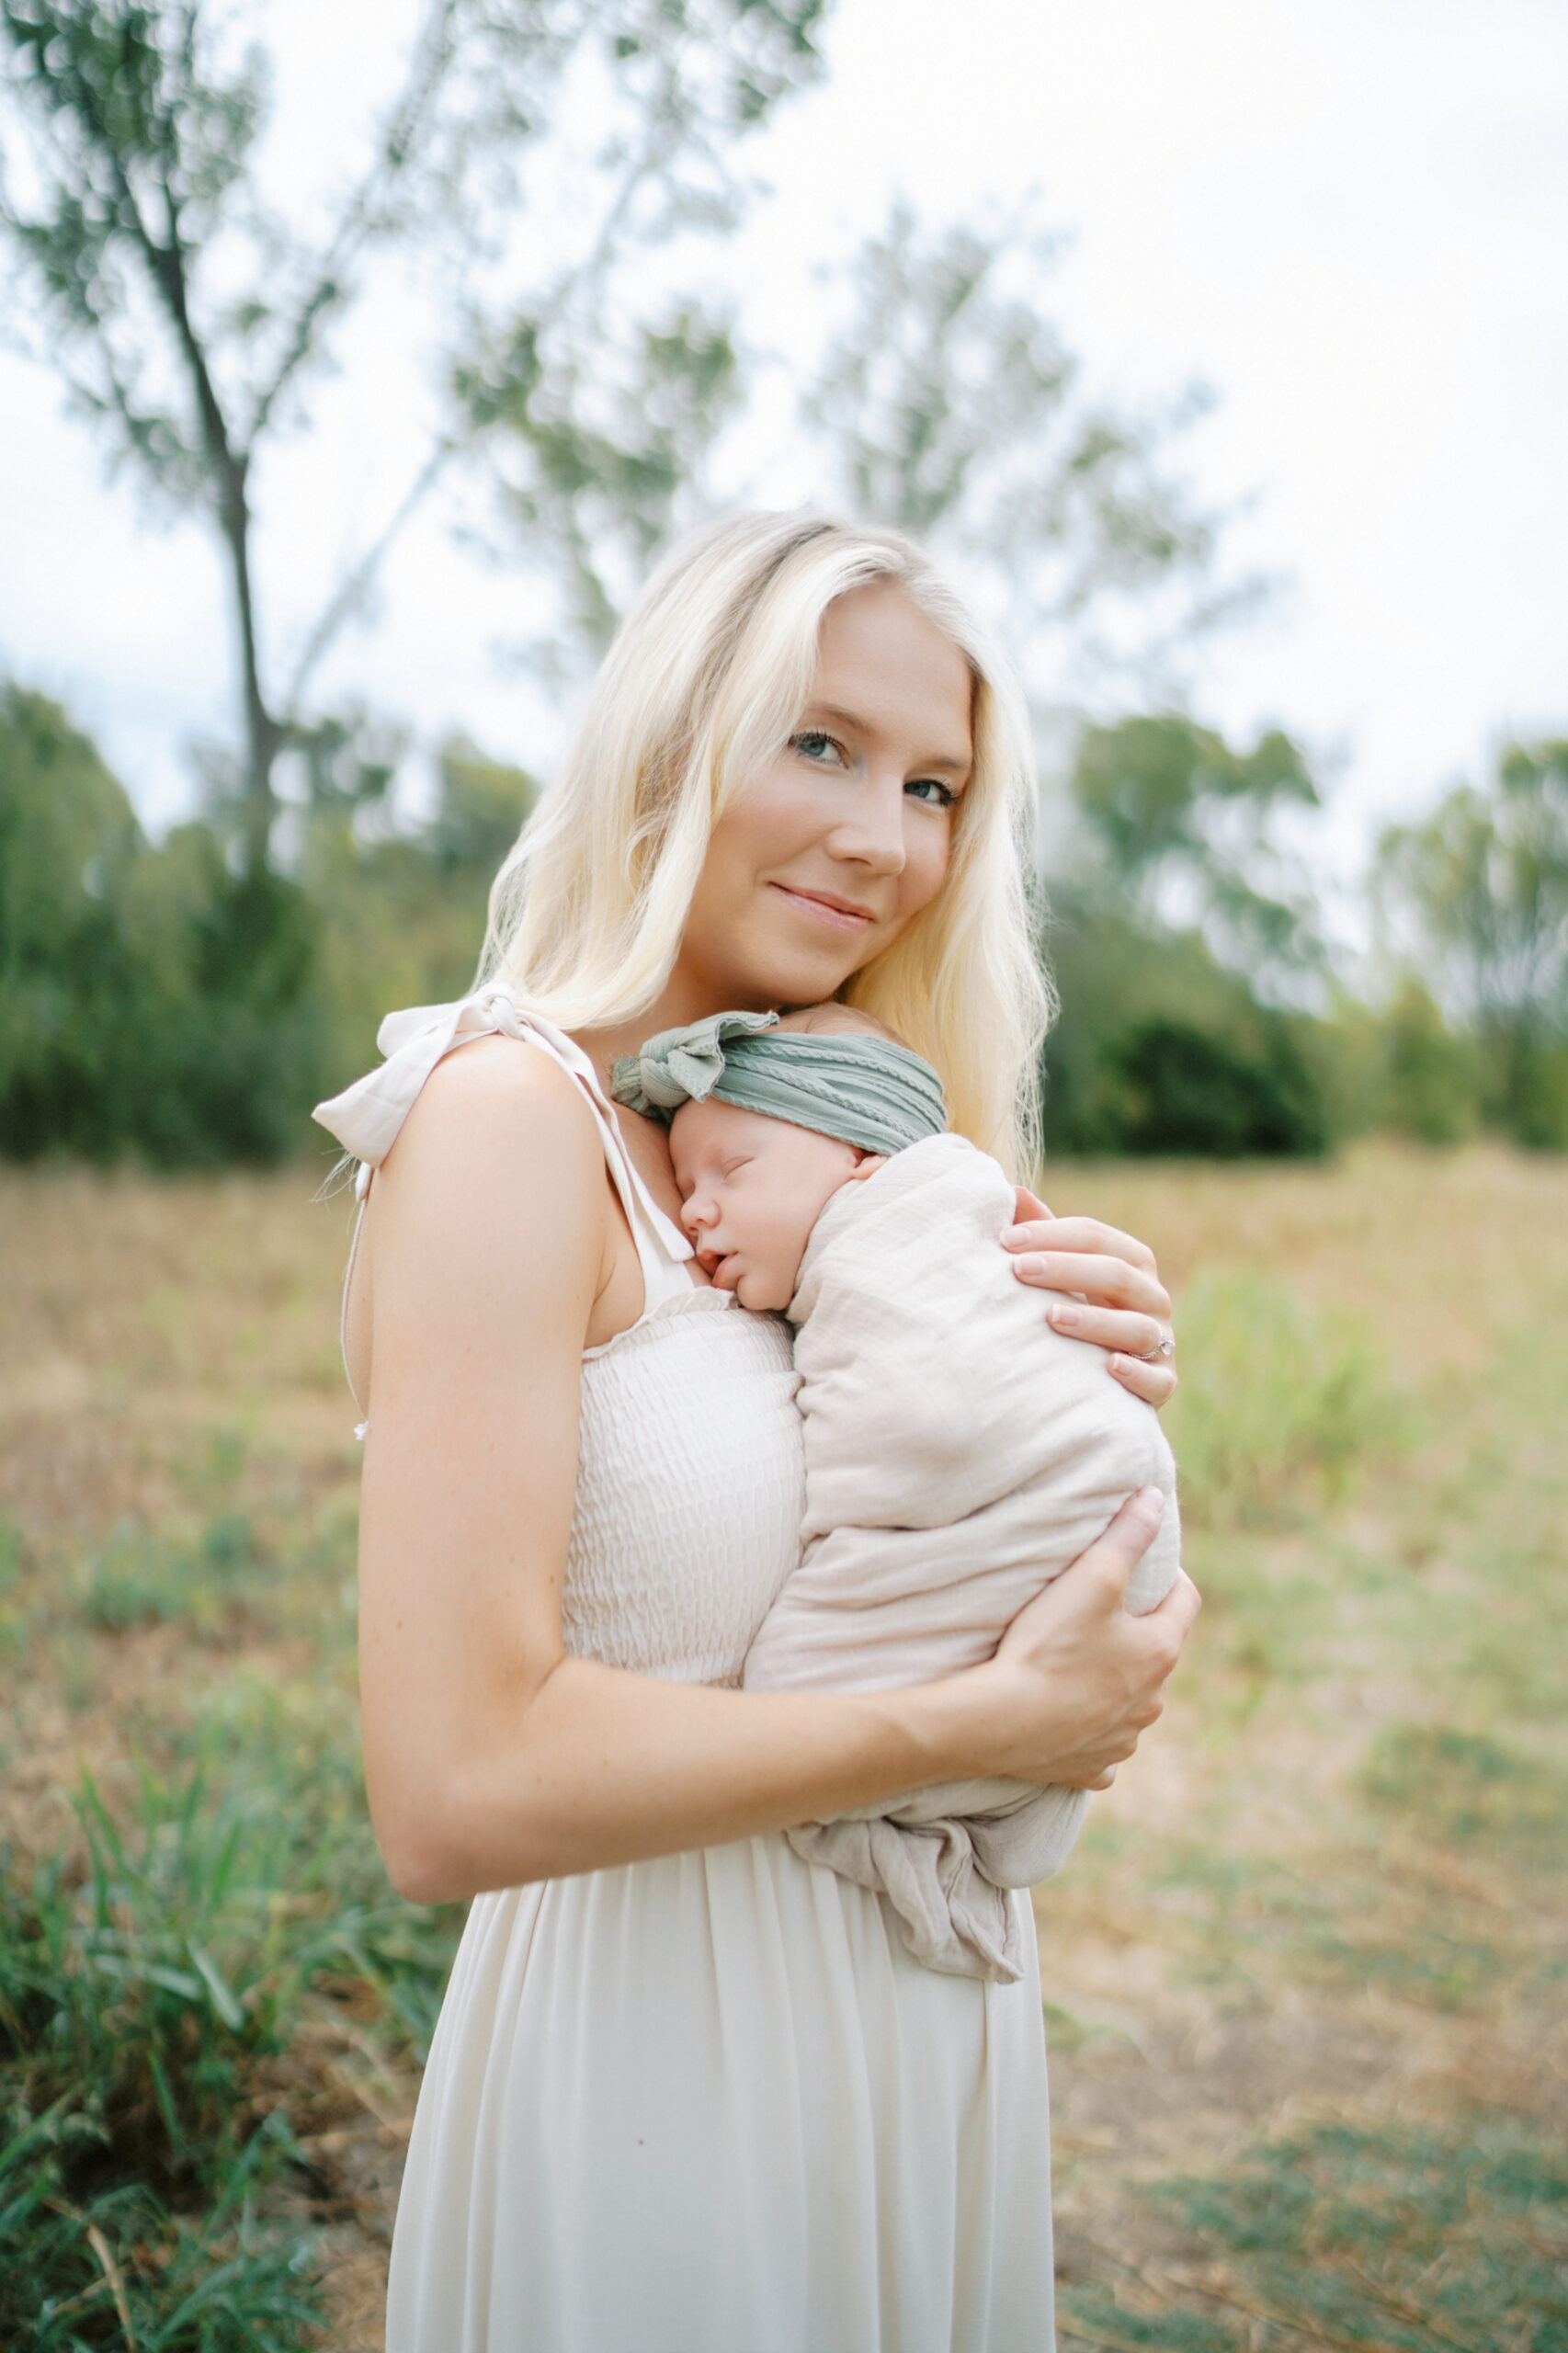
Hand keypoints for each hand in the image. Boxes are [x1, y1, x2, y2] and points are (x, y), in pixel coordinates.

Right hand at [978, 1491, 1199, 1788]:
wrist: (998, 1721)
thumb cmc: (1047, 1646)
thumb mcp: (1092, 1577)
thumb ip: (1128, 1535)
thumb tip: (1155, 1499)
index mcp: (1159, 1652)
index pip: (1185, 1601)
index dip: (1167, 1577)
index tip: (1140, 1566)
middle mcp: (1152, 1702)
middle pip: (1156, 1654)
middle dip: (1135, 1633)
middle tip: (1096, 1612)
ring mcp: (1123, 1739)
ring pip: (1131, 1704)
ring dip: (1114, 1685)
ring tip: (1076, 1663)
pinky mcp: (1091, 1768)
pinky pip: (1102, 1748)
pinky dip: (1092, 1731)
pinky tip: (1067, 1717)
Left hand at [1005, 1187, 1175, 1406]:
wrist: (1103, 1377)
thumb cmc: (1077, 1309)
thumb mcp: (1062, 1273)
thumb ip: (1043, 1236)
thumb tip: (1012, 1192)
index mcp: (1132, 1262)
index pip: (1096, 1237)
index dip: (1052, 1234)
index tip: (1006, 1241)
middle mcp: (1153, 1298)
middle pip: (1118, 1275)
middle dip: (1067, 1269)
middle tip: (1019, 1270)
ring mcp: (1162, 1342)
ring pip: (1138, 1328)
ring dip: (1096, 1321)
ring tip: (1052, 1317)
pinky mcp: (1163, 1384)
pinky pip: (1157, 1381)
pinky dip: (1136, 1374)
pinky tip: (1108, 1366)